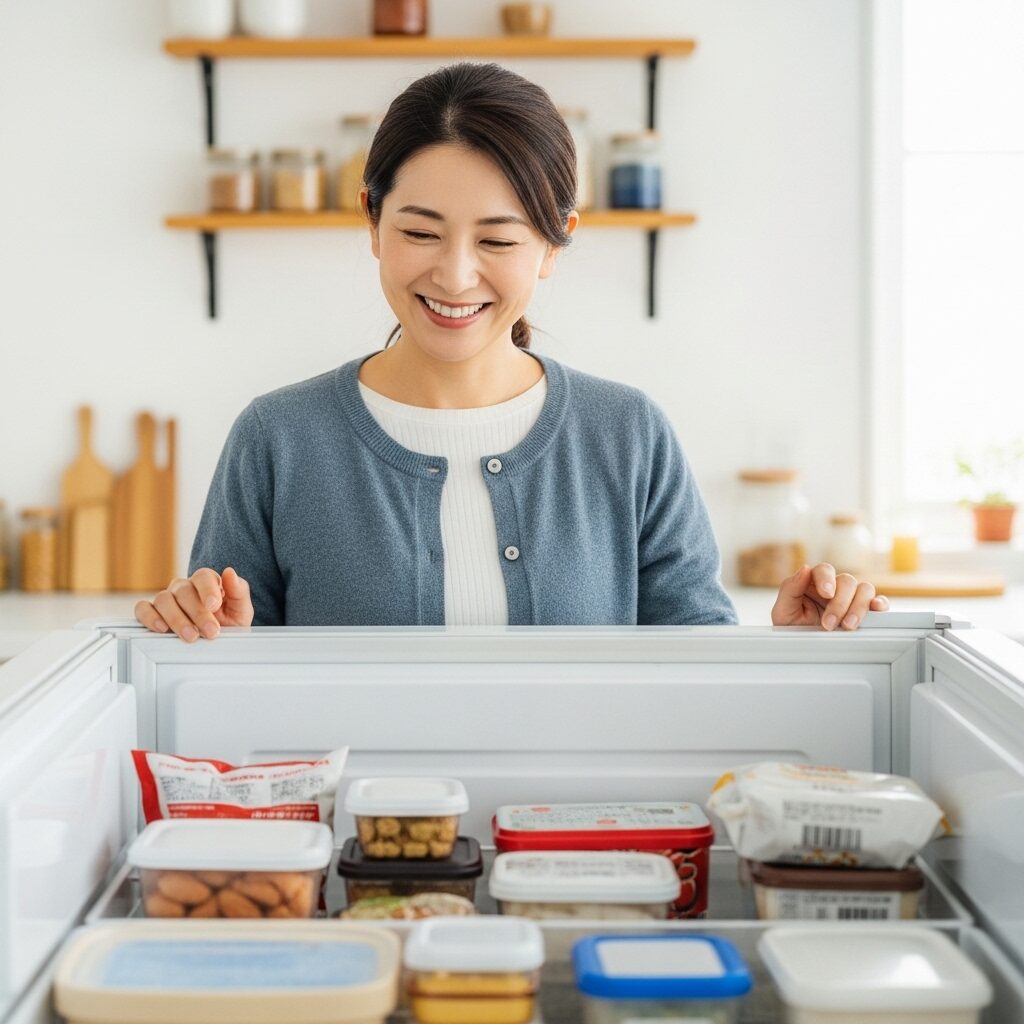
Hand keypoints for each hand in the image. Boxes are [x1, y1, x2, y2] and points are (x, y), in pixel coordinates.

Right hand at [134, 566, 253, 641]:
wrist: (218, 645)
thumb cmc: (229, 624)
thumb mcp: (241, 611)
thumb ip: (239, 591)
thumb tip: (229, 572)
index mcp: (206, 582)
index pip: (203, 576)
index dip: (207, 590)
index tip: (214, 605)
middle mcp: (184, 587)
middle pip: (184, 591)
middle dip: (198, 613)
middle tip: (210, 631)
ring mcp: (167, 599)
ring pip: (163, 600)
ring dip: (177, 619)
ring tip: (190, 636)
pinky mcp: (151, 612)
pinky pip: (143, 609)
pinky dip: (149, 617)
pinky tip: (162, 628)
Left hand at [771, 563, 889, 629]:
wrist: (800, 649)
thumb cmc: (790, 628)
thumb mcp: (783, 610)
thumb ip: (791, 588)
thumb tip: (805, 568)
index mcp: (813, 582)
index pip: (824, 570)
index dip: (827, 579)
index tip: (826, 594)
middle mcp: (835, 587)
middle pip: (847, 581)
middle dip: (840, 603)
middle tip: (829, 624)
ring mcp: (851, 598)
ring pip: (864, 589)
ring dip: (858, 607)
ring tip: (847, 626)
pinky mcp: (864, 611)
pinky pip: (878, 601)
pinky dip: (880, 604)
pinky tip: (876, 611)